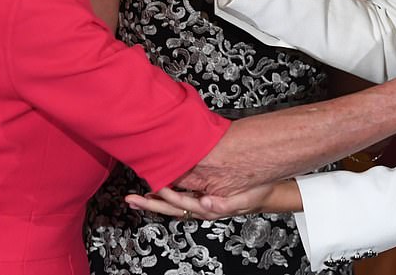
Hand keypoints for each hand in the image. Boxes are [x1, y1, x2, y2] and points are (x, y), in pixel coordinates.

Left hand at [125, 183, 279, 219]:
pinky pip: (179, 197)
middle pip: (171, 208)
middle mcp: (201, 208)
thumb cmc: (255, 195)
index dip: (169, 196)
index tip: (157, 187)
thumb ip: (225, 203)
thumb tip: (204, 203)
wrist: (263, 193)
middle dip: (151, 204)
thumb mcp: (245, 199)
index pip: (183, 204)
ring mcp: (199, 204)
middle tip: (132, 199)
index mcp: (209, 208)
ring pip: (171, 204)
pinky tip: (155, 191)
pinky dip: (165, 195)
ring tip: (135, 198)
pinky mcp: (200, 197)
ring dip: (153, 201)